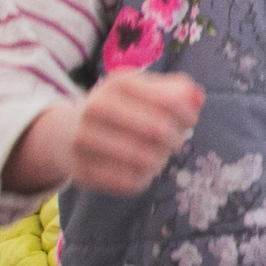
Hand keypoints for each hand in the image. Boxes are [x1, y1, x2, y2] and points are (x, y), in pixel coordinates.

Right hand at [59, 72, 205, 195]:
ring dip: (160, 160)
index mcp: (118, 83)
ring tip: (157, 155)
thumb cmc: (121, 109)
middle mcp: (96, 107)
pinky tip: (140, 170)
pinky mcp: (83, 170)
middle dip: (176, 139)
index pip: (171, 101)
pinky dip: (144, 178)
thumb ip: (175, 91)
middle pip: (160, 131)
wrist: (67, 133)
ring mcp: (85, 140)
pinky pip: (130, 182)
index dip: (188, 115)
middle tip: (174, 142)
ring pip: (146, 159)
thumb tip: (198, 98)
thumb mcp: (144, 91)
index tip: (190, 121)